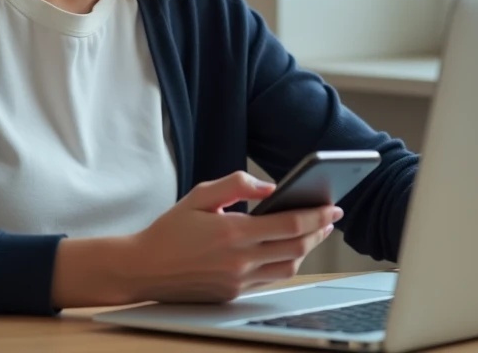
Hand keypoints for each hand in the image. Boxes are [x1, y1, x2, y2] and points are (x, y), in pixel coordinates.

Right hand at [126, 171, 341, 302]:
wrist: (144, 268)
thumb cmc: (170, 229)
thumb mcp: (200, 195)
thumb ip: (236, 184)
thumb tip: (270, 187)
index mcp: (233, 232)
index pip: (289, 225)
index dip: (316, 216)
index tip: (332, 207)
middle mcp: (239, 260)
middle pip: (296, 247)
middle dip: (319, 231)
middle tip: (330, 218)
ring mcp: (237, 280)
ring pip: (288, 267)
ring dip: (306, 250)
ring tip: (313, 233)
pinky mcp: (233, 293)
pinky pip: (270, 280)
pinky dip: (286, 263)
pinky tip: (288, 250)